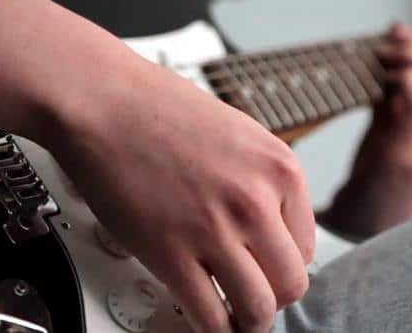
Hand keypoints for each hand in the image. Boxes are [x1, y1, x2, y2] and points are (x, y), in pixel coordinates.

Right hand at [45, 53, 314, 332]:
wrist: (103, 100)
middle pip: (291, 283)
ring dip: (247, 324)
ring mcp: (215, 228)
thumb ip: (260, 179)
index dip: (284, 265)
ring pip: (257, 309)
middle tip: (254, 299)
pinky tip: (205, 321)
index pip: (307, 246)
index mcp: (279, 168)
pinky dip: (212, 328)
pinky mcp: (171, 253)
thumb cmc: (158, 108)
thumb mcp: (238, 133)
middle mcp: (256, 199)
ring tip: (234, 321)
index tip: (268, 270)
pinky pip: (208, 316)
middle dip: (273, 298)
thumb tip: (268, 223)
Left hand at [320, 24, 411, 239]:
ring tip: (380, 52)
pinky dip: (400, 79)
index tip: (400, 33)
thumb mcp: (393, 134)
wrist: (360, 228)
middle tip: (390, 37)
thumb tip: (388, 56)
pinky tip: (377, 74)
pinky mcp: (405, 158)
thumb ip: (396, 100)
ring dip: (409, 58)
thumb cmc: (374, 178)